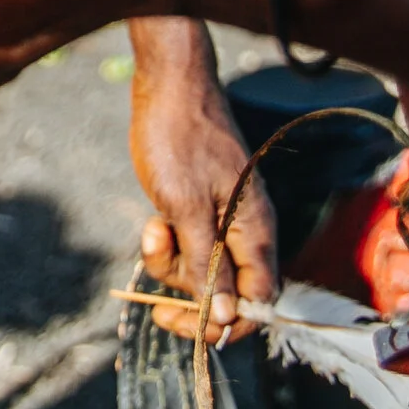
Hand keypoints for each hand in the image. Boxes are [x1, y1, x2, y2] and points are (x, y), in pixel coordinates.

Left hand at [130, 34, 277, 339]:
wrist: (169, 81)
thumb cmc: (178, 138)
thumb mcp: (184, 207)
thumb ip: (205, 264)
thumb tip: (224, 318)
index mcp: (255, 232)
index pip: (256, 303)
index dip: (224, 327)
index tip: (182, 327)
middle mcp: (247, 229)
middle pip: (227, 292)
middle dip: (188, 295)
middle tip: (151, 298)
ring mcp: (225, 216)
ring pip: (203, 267)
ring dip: (171, 261)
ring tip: (153, 226)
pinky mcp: (204, 205)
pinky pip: (190, 242)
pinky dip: (169, 239)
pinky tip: (154, 217)